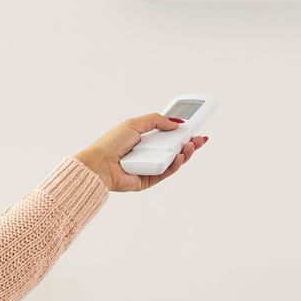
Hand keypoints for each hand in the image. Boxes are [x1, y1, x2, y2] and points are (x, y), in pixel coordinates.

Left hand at [75, 112, 208, 191]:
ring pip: (173, 161)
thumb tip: (176, 123)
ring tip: (191, 145)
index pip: (167, 135)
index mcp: (144, 139)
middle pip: (174, 149)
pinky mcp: (148, 180)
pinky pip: (166, 172)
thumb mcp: (134, 124)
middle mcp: (148, 153)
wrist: (100, 164)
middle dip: (189, 143)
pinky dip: (175, 165)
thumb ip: (156, 120)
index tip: (193, 127)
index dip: (181, 132)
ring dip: (186, 153)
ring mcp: (149, 167)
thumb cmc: (111, 143)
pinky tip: (180, 156)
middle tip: (201, 138)